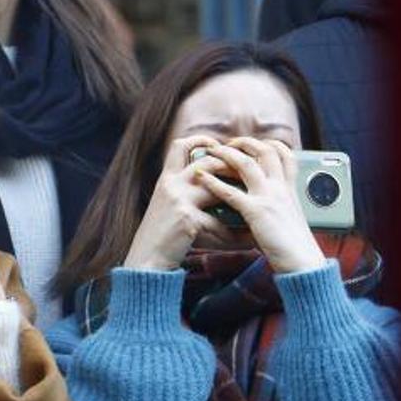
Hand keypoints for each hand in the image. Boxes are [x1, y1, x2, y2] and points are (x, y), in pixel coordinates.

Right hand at [122, 136, 237, 270]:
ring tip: (255, 205)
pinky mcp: (187, 220)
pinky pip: (218, 222)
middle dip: (231, 166)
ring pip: (216, 187)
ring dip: (239, 196)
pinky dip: (235, 233)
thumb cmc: (160, 236)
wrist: (146, 260)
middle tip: (249, 177)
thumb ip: (184, 192)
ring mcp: (178, 200)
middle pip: (206, 162)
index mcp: (166, 179)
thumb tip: (212, 186)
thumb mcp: (166, 206)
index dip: (201, 140)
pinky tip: (247, 239)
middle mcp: (170, 185)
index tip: (219, 146)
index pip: (179, 145)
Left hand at [196, 139, 325, 273]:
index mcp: (290, 189)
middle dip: (244, 142)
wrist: (302, 261)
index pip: (286, 155)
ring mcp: (268, 197)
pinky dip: (212, 182)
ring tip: (211, 152)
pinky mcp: (256, 212)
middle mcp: (281, 188)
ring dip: (225, 154)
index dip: (270, 144)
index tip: (255, 143)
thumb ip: (280, 205)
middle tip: (228, 144)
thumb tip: (268, 206)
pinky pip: (230, 192)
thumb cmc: (295, 245)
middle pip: (264, 151)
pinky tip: (200, 177)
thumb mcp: (291, 217)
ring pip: (246, 164)